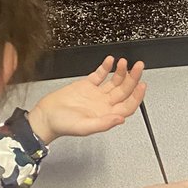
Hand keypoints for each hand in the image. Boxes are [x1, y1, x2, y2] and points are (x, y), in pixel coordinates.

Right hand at [27, 57, 144, 143]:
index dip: (137, 96)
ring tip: (124, 62)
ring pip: (114, 81)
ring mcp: (96, 94)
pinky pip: (100, 74)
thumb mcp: (84, 127)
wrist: (45, 116)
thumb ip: (103, 124)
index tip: (142, 84)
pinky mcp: (86, 85)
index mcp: (106, 115)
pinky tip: (110, 60)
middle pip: (124, 90)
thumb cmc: (61, 125)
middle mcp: (103, 104)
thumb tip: (120, 119)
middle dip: (133, 78)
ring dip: (121, 72)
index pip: (128, 105)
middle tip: (138, 66)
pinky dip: (106, 67)